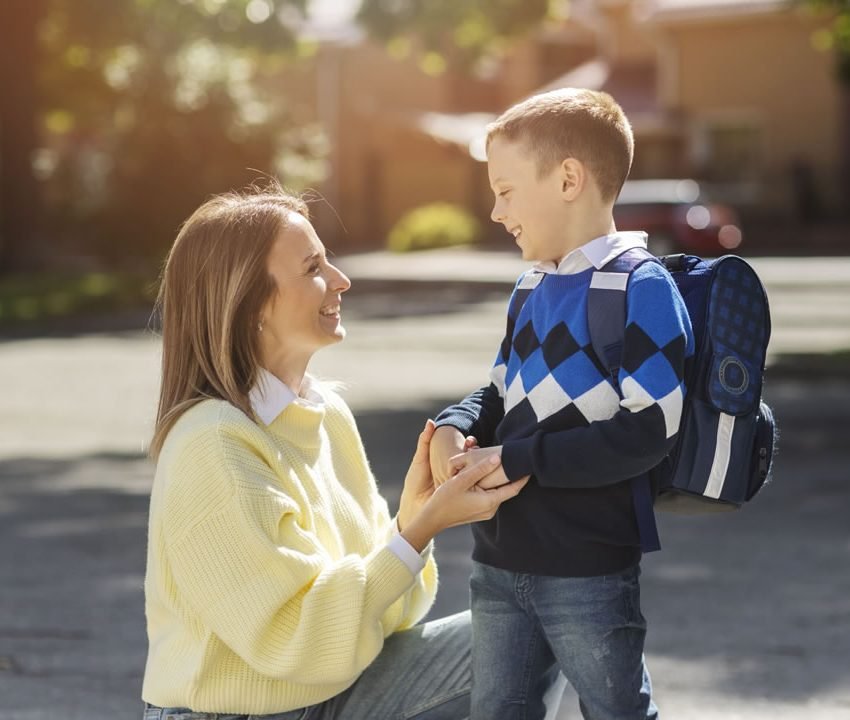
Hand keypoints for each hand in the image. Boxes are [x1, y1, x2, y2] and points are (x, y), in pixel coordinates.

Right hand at [399, 423, 528, 551]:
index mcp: (490, 502)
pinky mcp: (479, 510)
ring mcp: (485, 511)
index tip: (530, 464)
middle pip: (507, 489)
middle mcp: (491, 509)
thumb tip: (498, 458)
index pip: (513, 488)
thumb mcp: (462, 480)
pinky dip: (491, 485)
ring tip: (504, 464)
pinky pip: (490, 495)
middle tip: (516, 459)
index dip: (523, 477)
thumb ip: (480, 469)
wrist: (432, 518)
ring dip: (500, 479)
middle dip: (512, 475)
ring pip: (498, 492)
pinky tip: (488, 475)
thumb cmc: (445, 500)